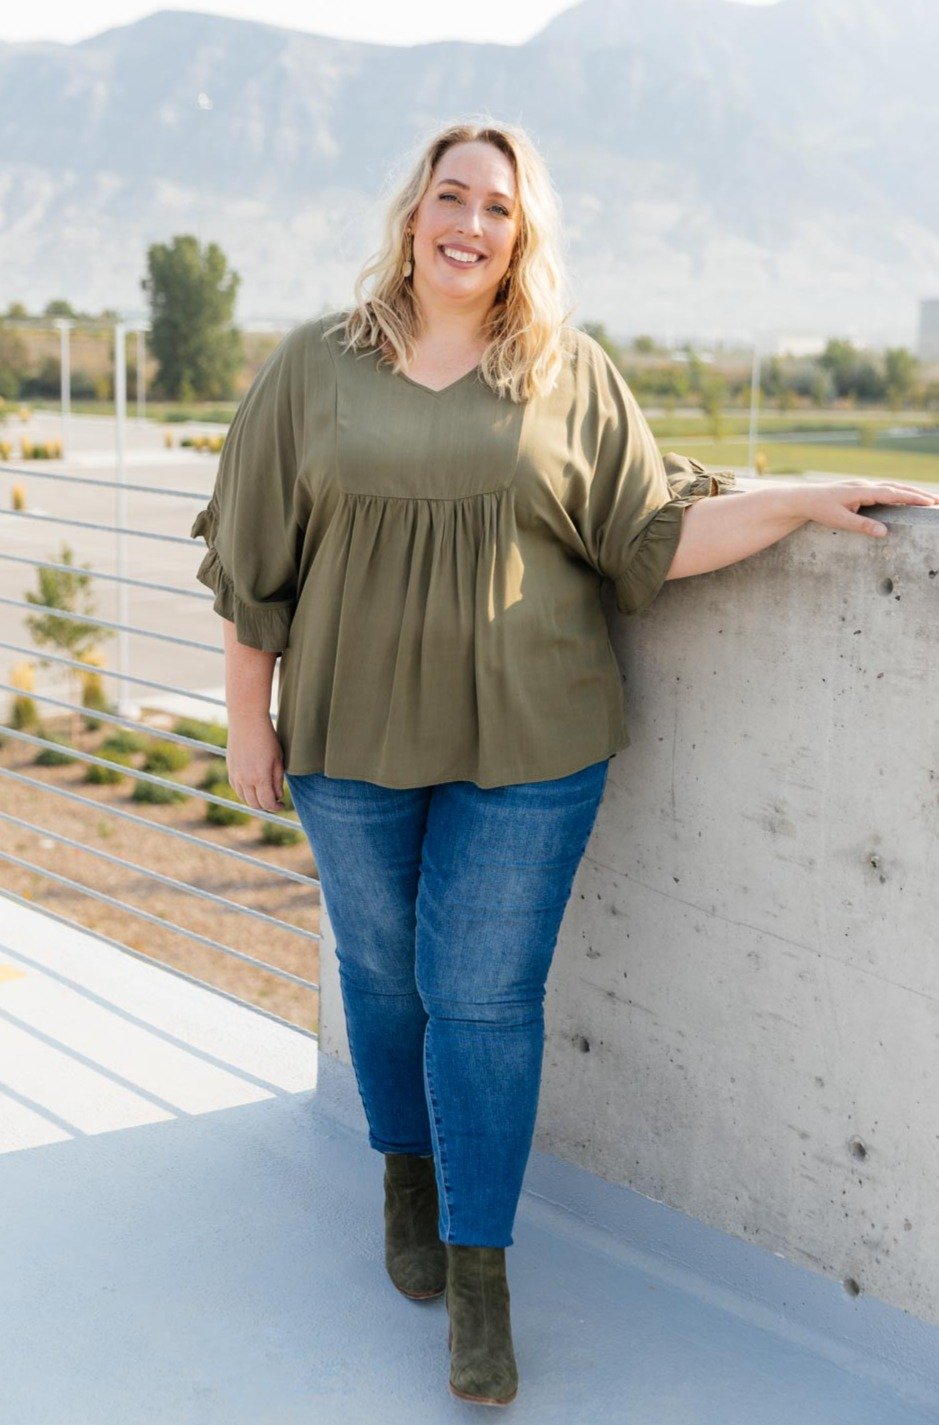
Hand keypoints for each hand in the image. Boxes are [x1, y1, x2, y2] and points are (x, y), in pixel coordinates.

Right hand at [226, 715, 284, 811]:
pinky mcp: (230, 769)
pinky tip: (253, 787)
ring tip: (264, 794)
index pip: (267, 803)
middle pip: (255, 804)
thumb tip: (277, 796)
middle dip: (266, 806)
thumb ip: (277, 780)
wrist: (246, 721)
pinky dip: (245, 792)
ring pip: (244, 798)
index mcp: (260, 777)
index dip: (276, 807)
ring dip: (255, 800)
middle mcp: (245, 779)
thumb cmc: (267, 738)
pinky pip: (236, 788)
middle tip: (274, 801)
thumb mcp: (278, 759)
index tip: (282, 805)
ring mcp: (236, 775)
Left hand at [795, 478, 938, 537]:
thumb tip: (884, 532)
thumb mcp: (839, 520)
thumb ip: (862, 525)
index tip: (929, 502)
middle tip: (938, 501)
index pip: (893, 494)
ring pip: (893, 489)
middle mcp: (865, 486)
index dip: (912, 498)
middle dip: (918, 494)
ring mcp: (864, 488)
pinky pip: (885, 492)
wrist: (804, 499)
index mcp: (862, 491)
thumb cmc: (819, 509)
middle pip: (898, 488)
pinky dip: (900, 494)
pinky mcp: (861, 492)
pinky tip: (908, 500)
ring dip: (911, 493)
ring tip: (929, 500)